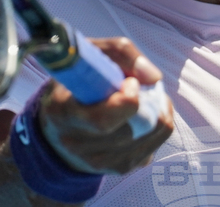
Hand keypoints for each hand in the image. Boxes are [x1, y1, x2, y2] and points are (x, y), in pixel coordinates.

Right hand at [37, 37, 174, 174]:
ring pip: (150, 134)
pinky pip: (155, 143)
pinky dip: (158, 122)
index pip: (102, 121)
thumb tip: (154, 77)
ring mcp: (98, 161)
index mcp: (63, 112)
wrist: (61, 122)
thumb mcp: (89, 54)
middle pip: (131, 130)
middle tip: (140, 86)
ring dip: (157, 109)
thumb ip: (120, 52)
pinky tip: (144, 112)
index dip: (126, 102)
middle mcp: (76, 144)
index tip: (130, 82)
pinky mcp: (120, 167)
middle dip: (147, 102)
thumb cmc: (79, 80)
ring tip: (144, 95)